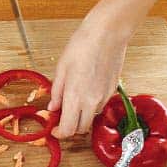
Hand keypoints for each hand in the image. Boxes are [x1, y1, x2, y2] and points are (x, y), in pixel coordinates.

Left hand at [48, 12, 131, 137]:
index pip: (68, 129)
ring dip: (82, 116)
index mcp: (75, 97)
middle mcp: (92, 101)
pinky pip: (100, 106)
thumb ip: (56, 92)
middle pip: (81, 129)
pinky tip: (86, 91)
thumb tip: (53, 107)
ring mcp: (104, 97)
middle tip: (62, 117)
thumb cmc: (83, 45)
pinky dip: (91, 105)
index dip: (60, 133)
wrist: (107, 33)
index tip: (54, 129)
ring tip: (73, 101)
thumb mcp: (61, 69)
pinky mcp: (113, 90)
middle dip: (70, 127)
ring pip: (91, 117)